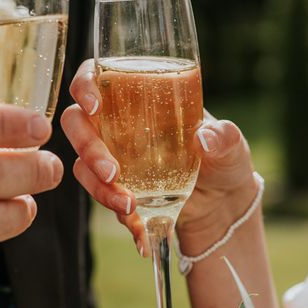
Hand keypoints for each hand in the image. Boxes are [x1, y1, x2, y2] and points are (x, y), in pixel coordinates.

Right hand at [61, 59, 257, 252]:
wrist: (222, 206)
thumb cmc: (223, 159)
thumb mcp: (231, 146)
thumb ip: (224, 138)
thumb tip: (205, 138)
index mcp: (137, 96)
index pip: (96, 77)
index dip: (85, 85)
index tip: (95, 105)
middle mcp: (116, 123)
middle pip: (77, 123)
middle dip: (87, 147)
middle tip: (111, 172)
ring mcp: (111, 156)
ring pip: (82, 165)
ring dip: (98, 186)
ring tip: (128, 205)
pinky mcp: (114, 188)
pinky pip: (102, 197)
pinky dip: (118, 215)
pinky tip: (139, 230)